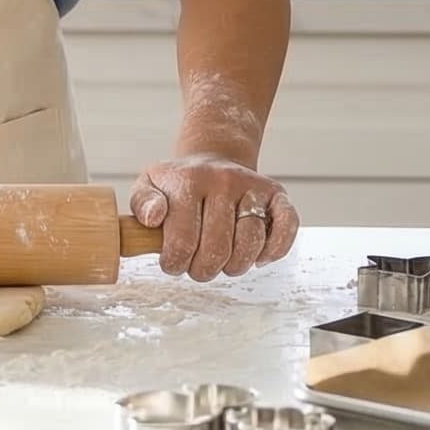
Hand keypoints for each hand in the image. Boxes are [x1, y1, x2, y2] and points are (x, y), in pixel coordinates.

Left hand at [128, 156, 298, 281]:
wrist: (212, 159)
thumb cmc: (178, 184)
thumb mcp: (149, 185)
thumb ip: (143, 203)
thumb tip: (154, 219)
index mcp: (189, 181)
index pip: (182, 240)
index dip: (175, 263)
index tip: (173, 263)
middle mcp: (224, 180)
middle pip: (218, 248)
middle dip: (203, 270)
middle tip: (197, 266)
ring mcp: (253, 187)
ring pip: (251, 243)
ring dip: (235, 266)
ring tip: (221, 261)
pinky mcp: (276, 194)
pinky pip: (287, 228)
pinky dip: (274, 251)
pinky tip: (256, 258)